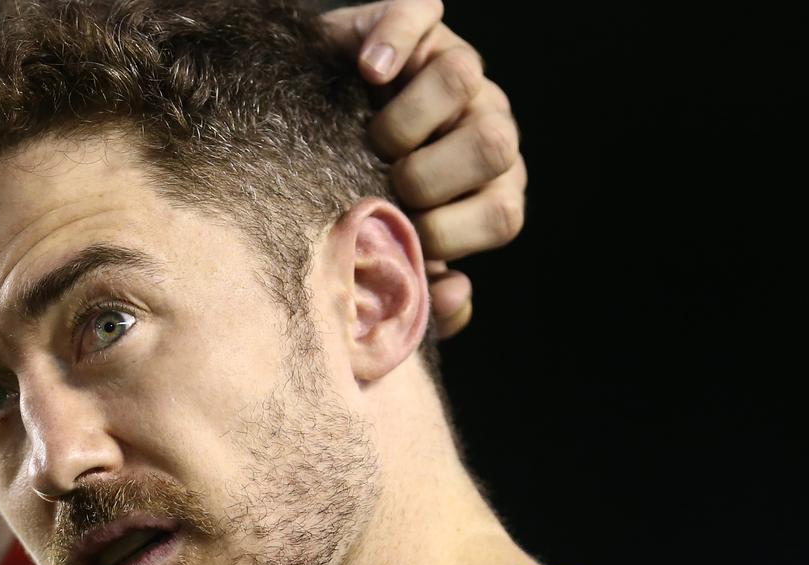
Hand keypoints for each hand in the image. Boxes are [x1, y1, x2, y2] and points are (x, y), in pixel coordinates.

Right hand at [322, 0, 528, 338]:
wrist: (304, 134)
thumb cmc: (352, 207)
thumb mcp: (385, 253)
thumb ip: (419, 292)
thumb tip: (451, 293)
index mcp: (491, 186)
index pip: (504, 213)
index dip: (446, 232)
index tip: (395, 234)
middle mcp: (485, 122)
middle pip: (493, 144)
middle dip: (426, 177)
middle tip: (380, 184)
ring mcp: (455, 68)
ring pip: (464, 76)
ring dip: (405, 119)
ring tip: (366, 138)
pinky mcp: (417, 24)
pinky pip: (419, 15)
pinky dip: (393, 42)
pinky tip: (366, 71)